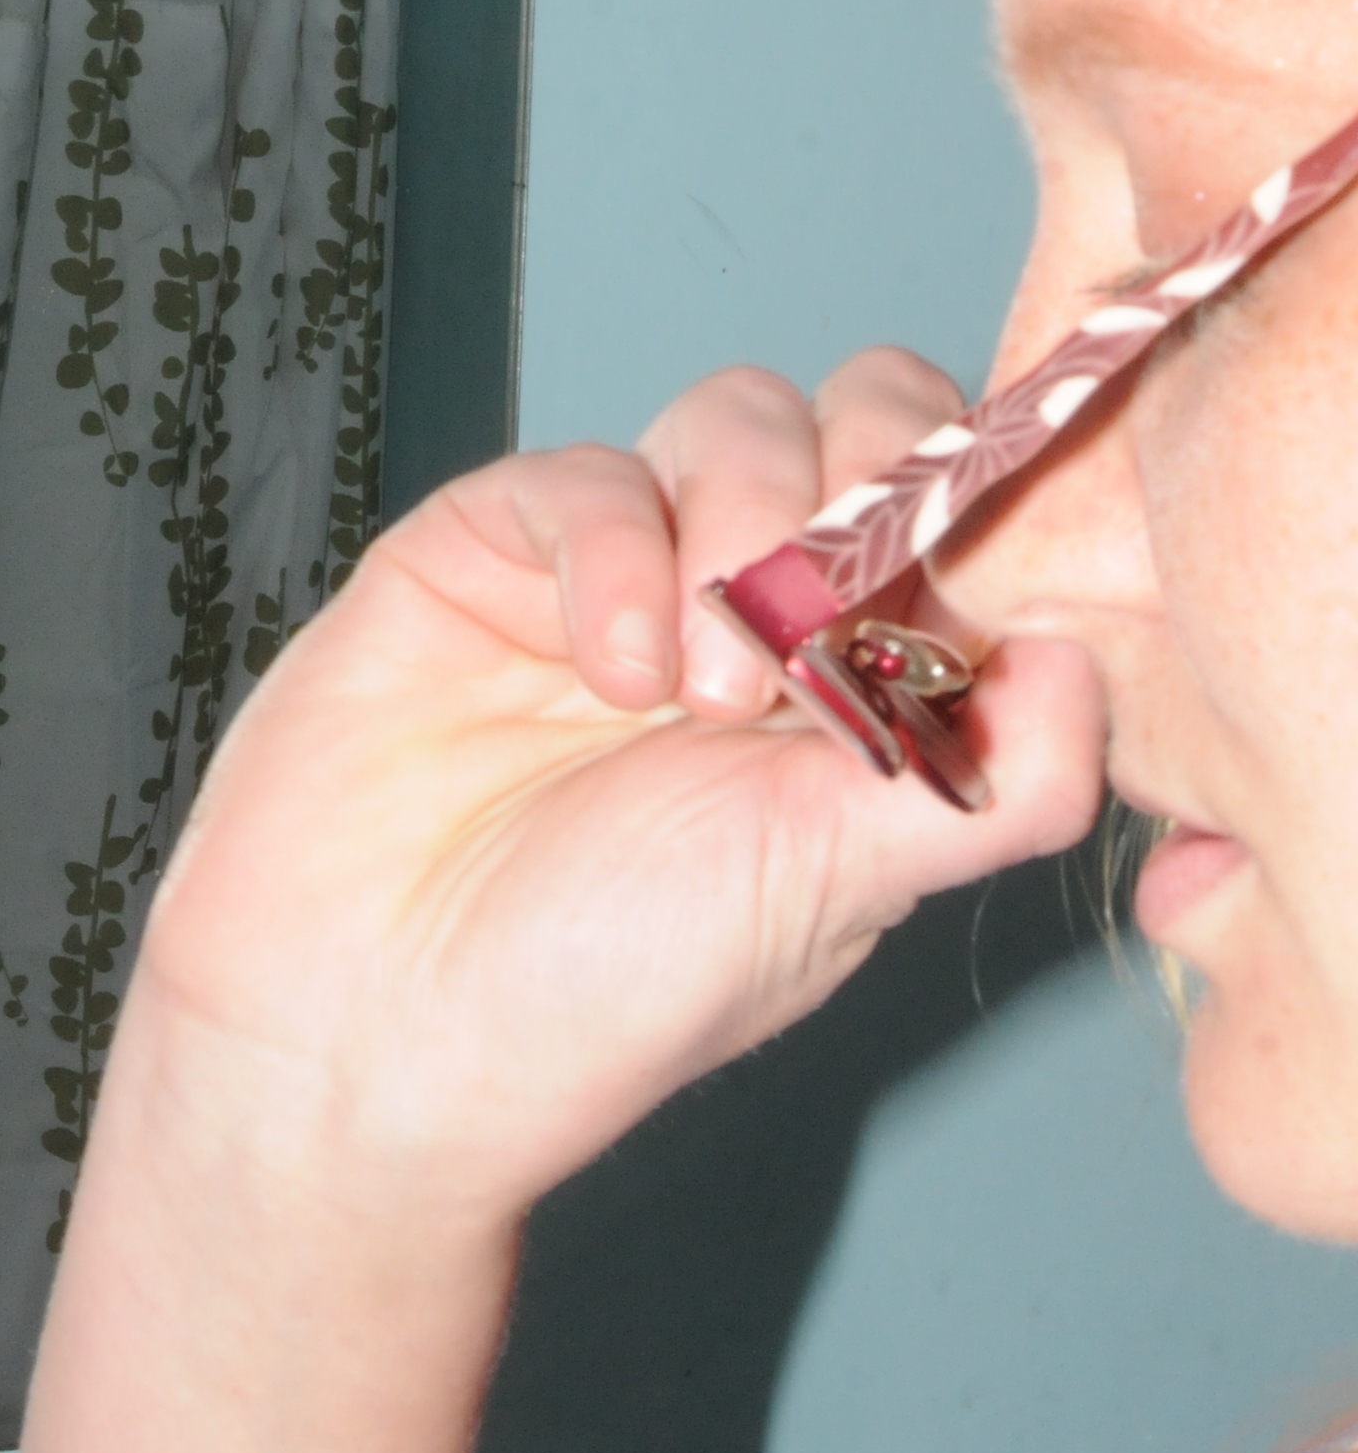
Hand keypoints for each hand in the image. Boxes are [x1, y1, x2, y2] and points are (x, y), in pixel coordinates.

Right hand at [138, 348, 1109, 1232]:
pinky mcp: (485, 549)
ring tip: (709, 685)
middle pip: (866, 421)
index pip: (965, 516)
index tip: (946, 603)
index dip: (978, 518)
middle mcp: (749, 610)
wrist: (365, 1037)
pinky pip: (584, 472)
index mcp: (856, 690)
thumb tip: (1086, 669)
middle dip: (869, 494)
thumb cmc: (595, 998)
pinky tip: (608, 674)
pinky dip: (616, 555)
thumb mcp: (836, 895)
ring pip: (737, 415)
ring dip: (749, 525)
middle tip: (826, 627)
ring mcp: (616, 569)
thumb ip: (986, 788)